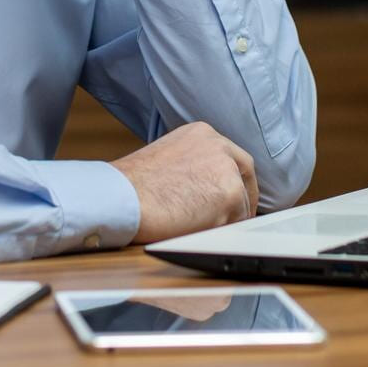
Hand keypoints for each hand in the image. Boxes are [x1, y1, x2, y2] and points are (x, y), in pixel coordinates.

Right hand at [110, 122, 259, 243]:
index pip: (231, 156)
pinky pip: (236, 221)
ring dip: (228, 218)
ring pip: (242, 201)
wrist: (123, 198)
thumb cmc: (132, 187)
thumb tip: (207, 190)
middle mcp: (218, 145)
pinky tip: (200, 233)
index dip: (234, 179)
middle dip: (243, 197)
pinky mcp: (231, 195)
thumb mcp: (167, 159)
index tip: (233, 196)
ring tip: (201, 229)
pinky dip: (222, 231)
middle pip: (244, 173)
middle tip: (237, 217)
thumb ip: (192, 166)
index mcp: (201, 133)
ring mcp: (227, 169)